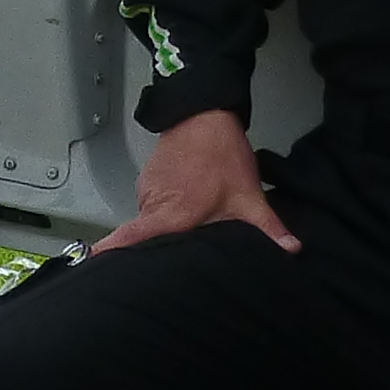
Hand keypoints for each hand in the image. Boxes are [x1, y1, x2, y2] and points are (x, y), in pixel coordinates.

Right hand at [98, 111, 298, 255]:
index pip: (130, 240)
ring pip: (148, 227)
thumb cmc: (221, 153)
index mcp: (172, 215)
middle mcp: (152, 206)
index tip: (99, 271)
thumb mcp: (249, 196)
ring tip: (182, 246)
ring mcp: (147, 194)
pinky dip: (164, 219)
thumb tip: (290, 249)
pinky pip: (151, 211)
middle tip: (159, 275)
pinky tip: (182, 221)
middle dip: (148, 260)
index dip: (112, 257)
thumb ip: (267, 227)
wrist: (204, 114)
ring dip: (162, 237)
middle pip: (140, 242)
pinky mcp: (148, 184)